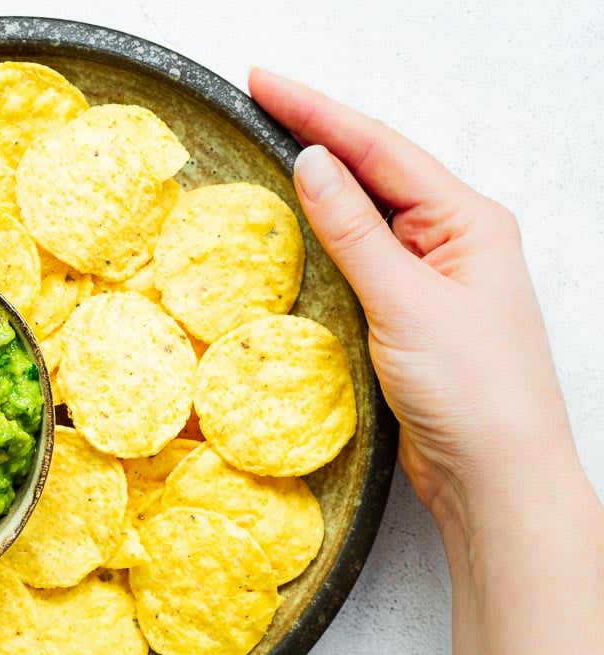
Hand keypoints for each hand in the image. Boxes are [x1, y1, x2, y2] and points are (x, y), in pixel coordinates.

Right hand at [250, 70, 603, 654]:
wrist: (495, 477)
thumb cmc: (473, 390)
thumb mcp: (408, 302)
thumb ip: (355, 232)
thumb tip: (312, 161)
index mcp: (469, 221)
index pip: (382, 149)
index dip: (319, 111)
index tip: (264, 82)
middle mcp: (452, 239)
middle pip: (375, 170)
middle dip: (317, 132)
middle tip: (256, 101)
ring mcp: (429, 276)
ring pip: (364, 214)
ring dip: (318, 182)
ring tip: (264, 146)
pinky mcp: (405, 313)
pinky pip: (358, 258)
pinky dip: (322, 237)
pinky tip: (292, 226)